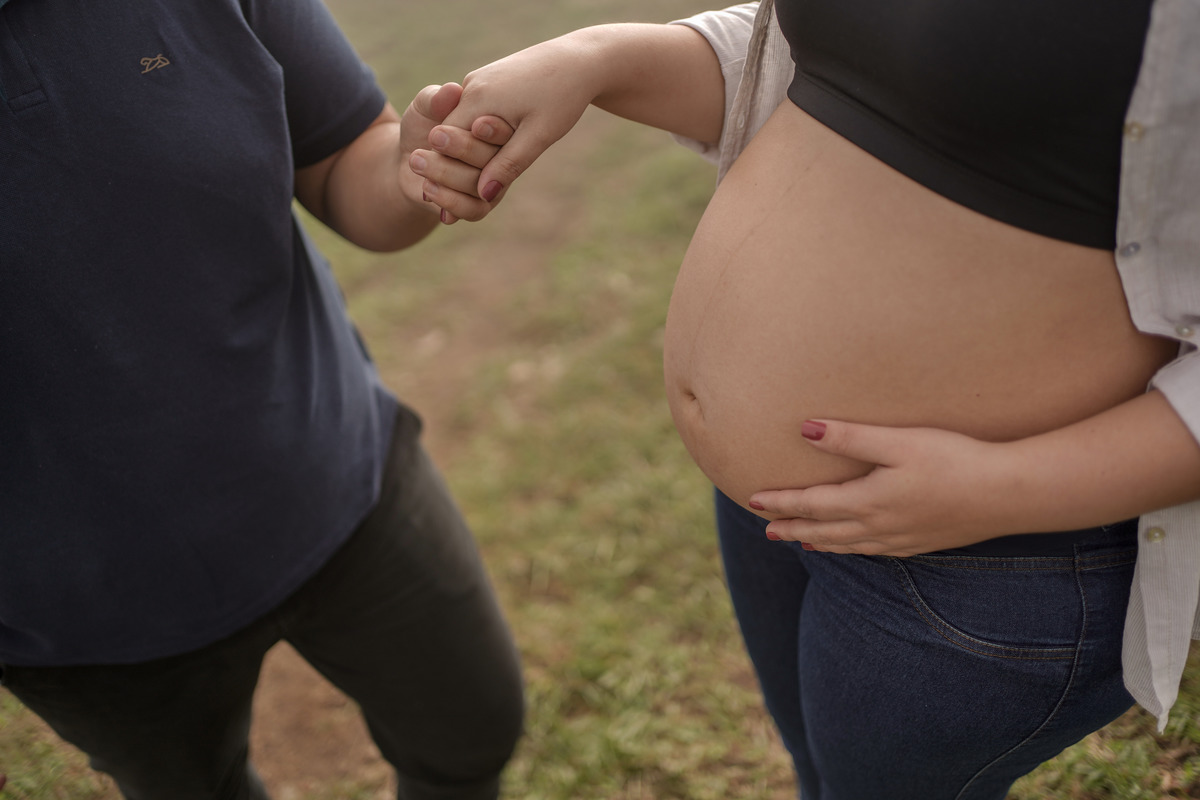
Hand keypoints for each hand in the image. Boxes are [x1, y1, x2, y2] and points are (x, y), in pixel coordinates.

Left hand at [401, 83, 513, 222]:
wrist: (408, 160)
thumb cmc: (423, 126)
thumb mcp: (423, 106)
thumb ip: (435, 98)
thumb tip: (452, 91)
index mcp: (497, 129)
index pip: (506, 131)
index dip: (494, 130)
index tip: (474, 124)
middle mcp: (501, 158)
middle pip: (492, 159)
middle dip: (464, 148)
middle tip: (435, 136)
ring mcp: (493, 185)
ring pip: (478, 185)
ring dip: (446, 172)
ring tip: (417, 160)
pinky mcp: (479, 207)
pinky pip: (473, 210)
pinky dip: (449, 200)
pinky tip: (428, 187)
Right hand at [421, 33, 605, 221]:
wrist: (580, 58)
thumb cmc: (563, 96)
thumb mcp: (539, 135)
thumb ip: (509, 164)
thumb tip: (484, 196)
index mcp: (479, 99)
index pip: (446, 142)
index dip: (446, 173)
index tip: (444, 201)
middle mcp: (472, 86)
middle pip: (449, 133)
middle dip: (449, 165)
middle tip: (439, 197)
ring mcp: (480, 80)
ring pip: (461, 123)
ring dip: (462, 150)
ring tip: (461, 182)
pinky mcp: (490, 79)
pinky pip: (474, 112)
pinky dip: (475, 133)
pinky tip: (481, 153)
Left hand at [748, 420, 1019, 556]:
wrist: (1008, 494)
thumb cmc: (954, 460)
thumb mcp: (899, 441)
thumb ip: (850, 437)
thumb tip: (805, 429)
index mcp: (868, 501)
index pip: (811, 505)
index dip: (781, 502)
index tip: (753, 499)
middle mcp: (879, 527)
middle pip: (824, 530)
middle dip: (792, 528)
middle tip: (765, 529)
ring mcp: (902, 538)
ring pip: (848, 544)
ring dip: (819, 541)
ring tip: (799, 542)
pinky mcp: (923, 542)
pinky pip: (874, 550)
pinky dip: (852, 548)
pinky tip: (854, 545)